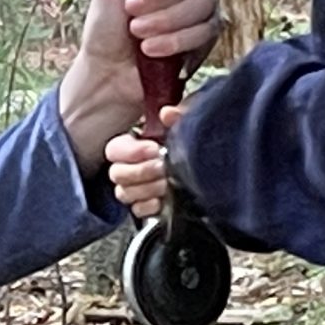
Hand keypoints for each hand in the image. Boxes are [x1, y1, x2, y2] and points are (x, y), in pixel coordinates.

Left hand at [58, 0, 220, 167]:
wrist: (108, 72)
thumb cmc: (106, 26)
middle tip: (132, 12)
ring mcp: (200, 9)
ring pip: (203, 3)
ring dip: (166, 21)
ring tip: (138, 34)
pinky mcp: (206, 38)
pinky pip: (206, 31)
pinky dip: (177, 41)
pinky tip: (153, 49)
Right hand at [106, 104, 185, 218]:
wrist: (210, 167)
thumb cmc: (190, 142)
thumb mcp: (188, 123)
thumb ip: (178, 115)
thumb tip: (168, 113)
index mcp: (134, 144)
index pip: (115, 149)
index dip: (130, 151)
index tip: (153, 149)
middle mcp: (130, 166)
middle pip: (116, 174)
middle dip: (140, 171)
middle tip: (161, 168)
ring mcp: (137, 188)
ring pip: (124, 193)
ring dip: (146, 189)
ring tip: (166, 184)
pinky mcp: (147, 206)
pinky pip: (137, 210)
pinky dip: (148, 206)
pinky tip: (161, 200)